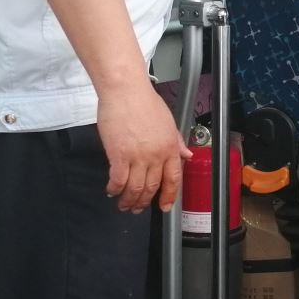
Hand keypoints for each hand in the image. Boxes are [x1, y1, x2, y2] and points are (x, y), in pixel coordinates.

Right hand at [96, 80, 192, 212]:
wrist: (125, 90)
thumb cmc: (144, 101)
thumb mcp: (168, 121)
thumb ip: (176, 141)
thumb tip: (186, 155)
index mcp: (170, 147)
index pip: (174, 179)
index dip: (169, 196)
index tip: (165, 206)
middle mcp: (156, 155)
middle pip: (153, 187)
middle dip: (144, 202)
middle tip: (137, 208)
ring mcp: (138, 157)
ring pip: (135, 188)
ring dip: (129, 200)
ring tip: (124, 204)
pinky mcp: (119, 155)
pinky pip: (118, 180)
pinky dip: (115, 189)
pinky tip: (112, 191)